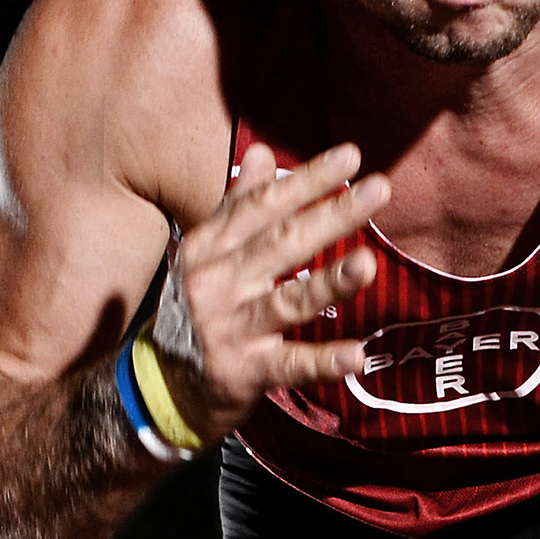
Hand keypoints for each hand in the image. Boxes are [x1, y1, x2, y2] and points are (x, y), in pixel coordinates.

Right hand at [144, 143, 387, 440]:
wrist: (160, 385)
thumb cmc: (194, 310)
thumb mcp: (206, 254)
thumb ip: (238, 205)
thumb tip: (264, 153)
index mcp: (209, 247)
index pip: (264, 205)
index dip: (307, 180)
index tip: (351, 156)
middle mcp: (216, 282)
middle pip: (282, 243)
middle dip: (331, 215)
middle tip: (379, 189)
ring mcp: (229, 329)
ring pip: (287, 301)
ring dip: (329, 283)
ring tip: (368, 264)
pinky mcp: (243, 372)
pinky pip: (289, 365)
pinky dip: (323, 362)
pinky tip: (358, 356)